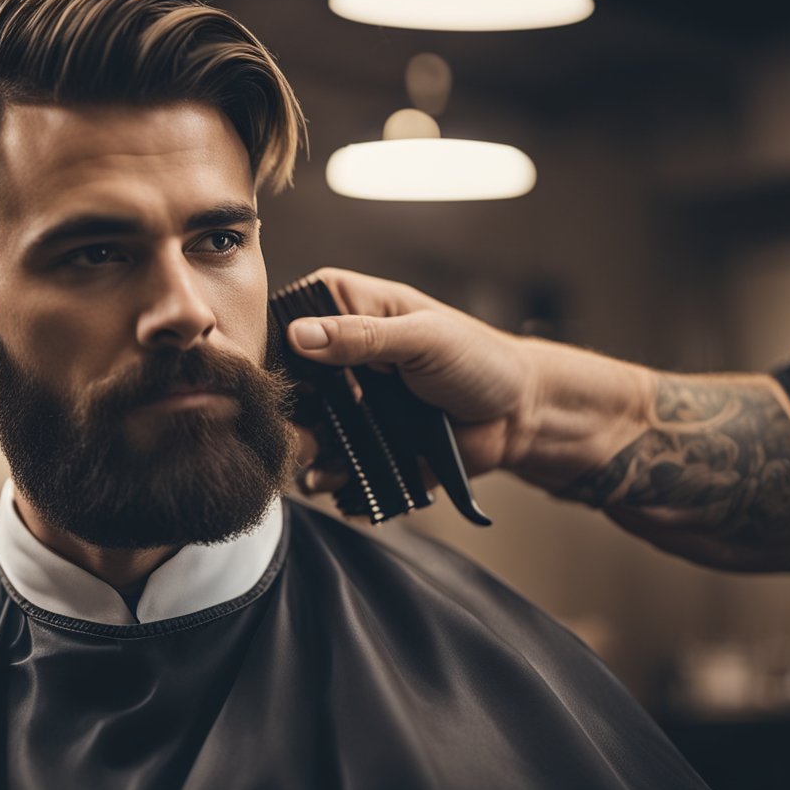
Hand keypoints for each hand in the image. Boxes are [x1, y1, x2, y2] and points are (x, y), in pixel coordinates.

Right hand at [284, 268, 533, 489]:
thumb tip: (300, 335)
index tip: (271, 378)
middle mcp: (338, 354)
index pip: (285, 320)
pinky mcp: (359, 443)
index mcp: (347, 308)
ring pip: (300, 425)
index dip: (271, 349)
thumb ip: (362, 336)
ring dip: (302, 447)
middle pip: (285, 380)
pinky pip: (328, 462)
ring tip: (316, 461)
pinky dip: (327, 476)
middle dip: (285, 410)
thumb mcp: (423, 338)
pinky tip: (335, 481)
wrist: (518, 417)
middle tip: (301, 430)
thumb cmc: (480, 360)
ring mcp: (346, 401)